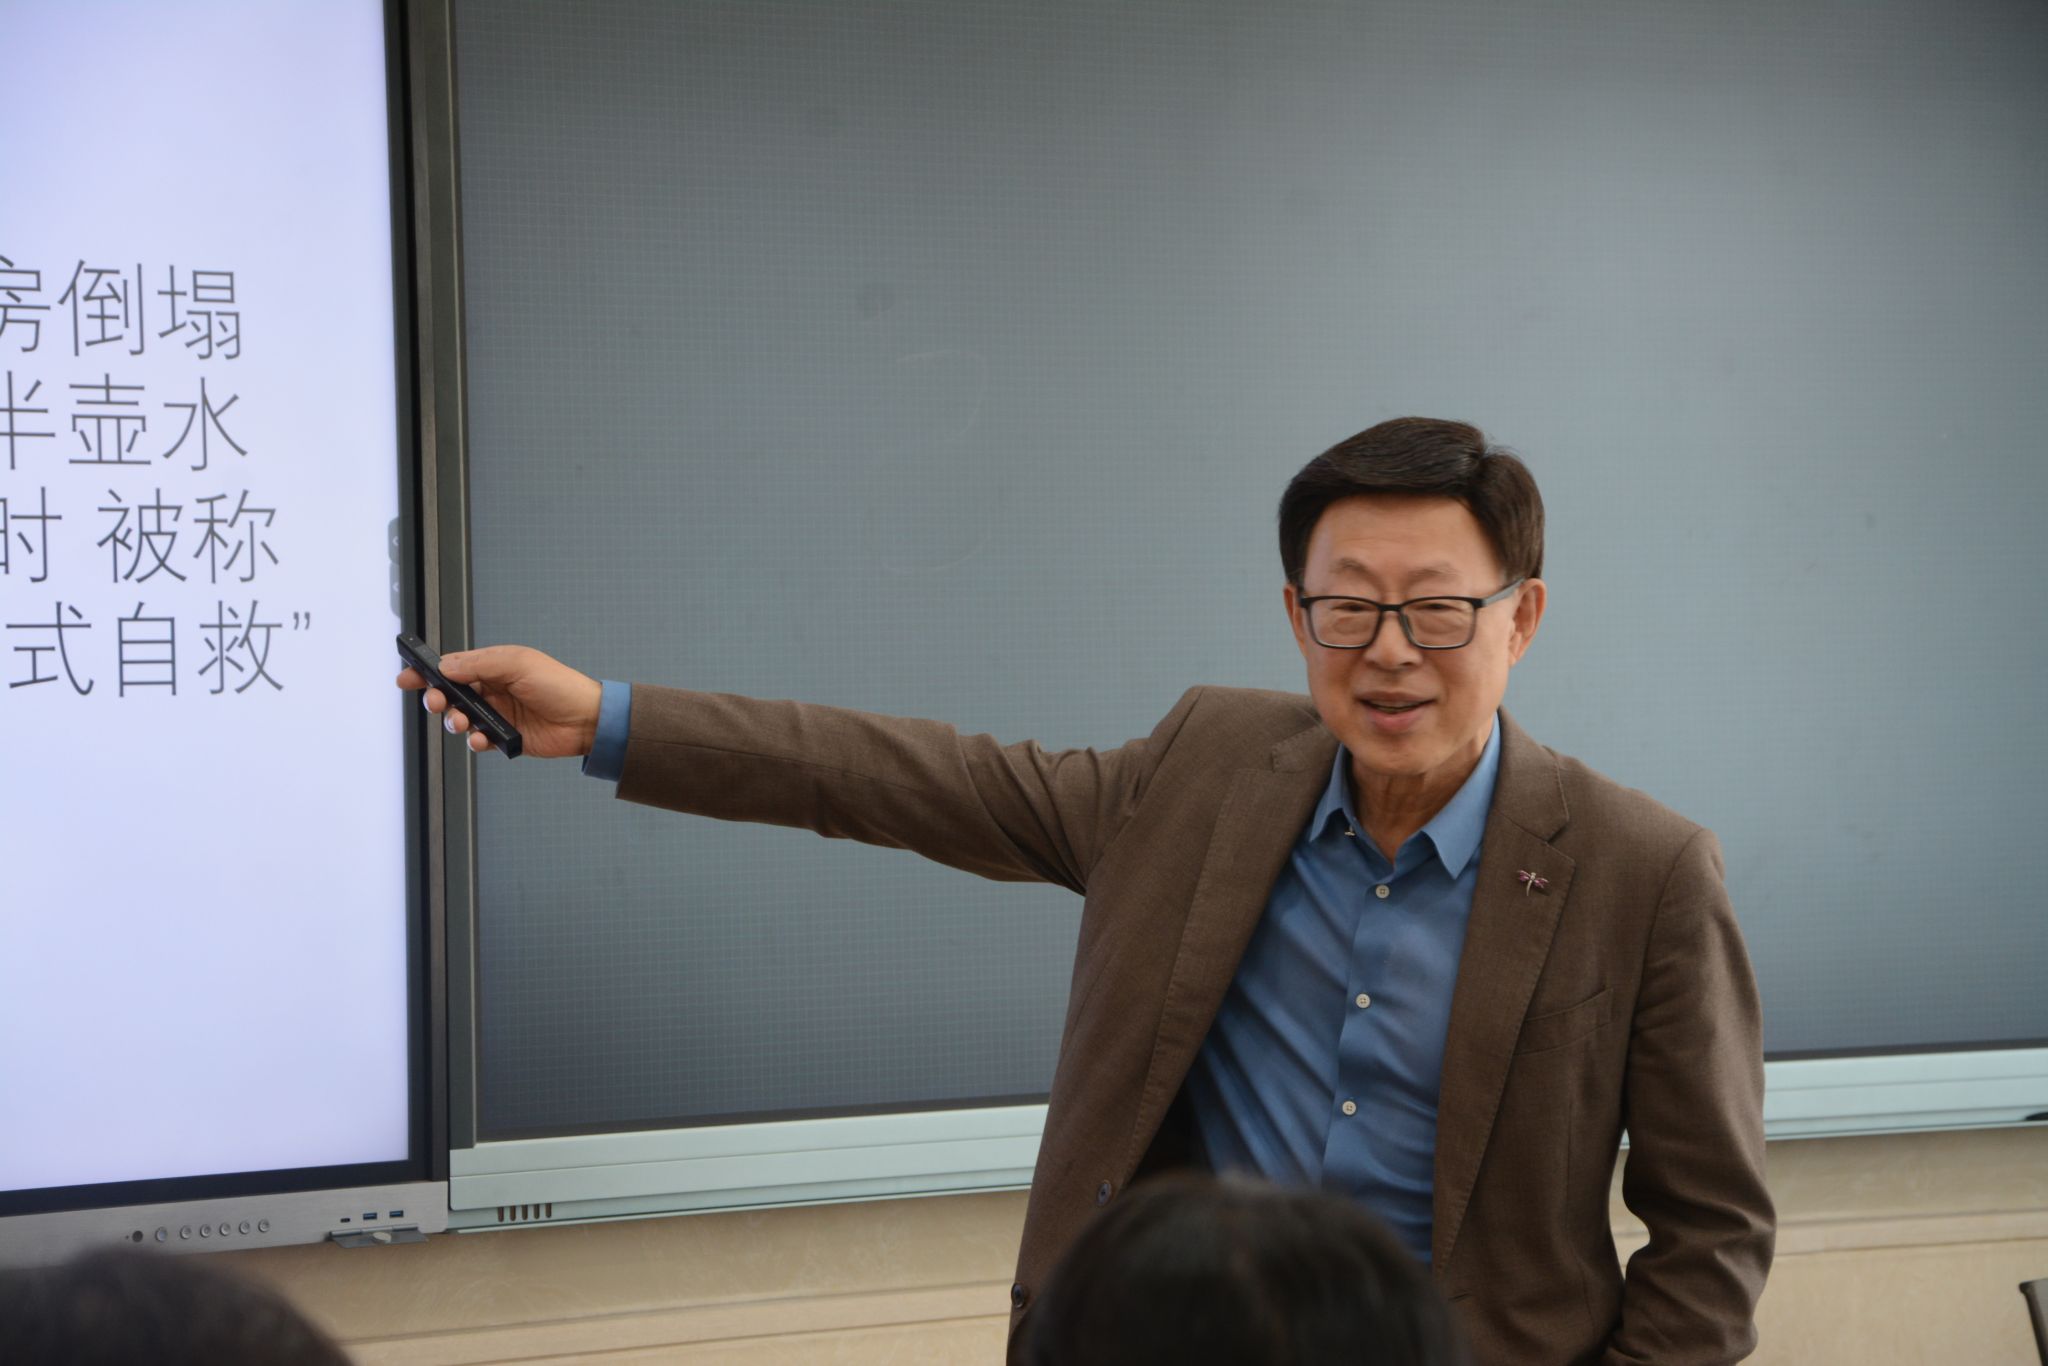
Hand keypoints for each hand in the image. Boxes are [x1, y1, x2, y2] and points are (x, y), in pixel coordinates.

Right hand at [395, 643, 602, 757]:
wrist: (587, 719)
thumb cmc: (559, 685)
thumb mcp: (517, 663)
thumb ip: (479, 663)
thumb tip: (446, 666)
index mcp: (493, 667)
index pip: (452, 667)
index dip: (428, 672)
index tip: (407, 677)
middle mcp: (492, 690)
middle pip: (450, 695)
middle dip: (438, 699)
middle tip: (439, 703)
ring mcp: (497, 714)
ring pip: (460, 719)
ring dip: (455, 722)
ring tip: (464, 723)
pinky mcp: (504, 737)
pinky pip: (478, 740)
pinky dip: (475, 741)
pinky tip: (483, 739)